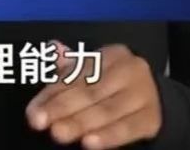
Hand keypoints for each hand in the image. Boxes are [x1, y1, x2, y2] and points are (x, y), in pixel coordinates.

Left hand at [26, 42, 161, 148]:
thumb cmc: (115, 87)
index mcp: (112, 55)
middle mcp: (130, 70)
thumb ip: (70, 69)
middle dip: (62, 109)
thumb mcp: (95, 74)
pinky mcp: (151, 118)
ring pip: (106, 110)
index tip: (33, 113)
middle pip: (90, 92)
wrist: (156, 101)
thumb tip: (54, 48)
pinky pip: (127, 128)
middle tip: (41, 123)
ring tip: (59, 133)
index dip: (52, 95)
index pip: (77, 75)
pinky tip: (90, 143)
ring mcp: (144, 93)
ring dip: (80, 123)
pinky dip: (108, 136)